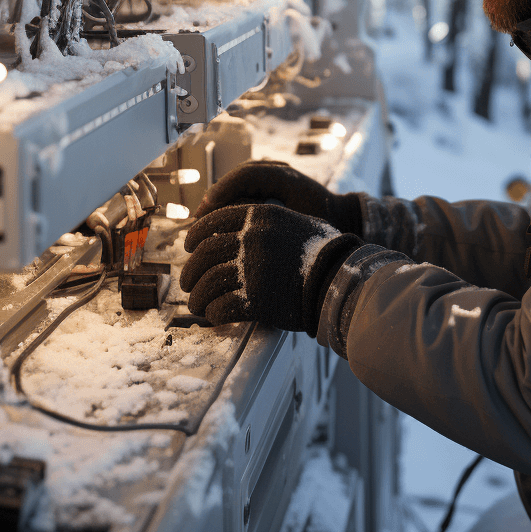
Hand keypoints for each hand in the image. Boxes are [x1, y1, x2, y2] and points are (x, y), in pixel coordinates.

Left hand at [179, 203, 361, 329]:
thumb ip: (268, 223)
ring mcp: (253, 268)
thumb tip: (240, 230)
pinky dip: (213, 314)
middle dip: (191, 272)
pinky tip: (215, 316)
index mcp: (260, 215)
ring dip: (197, 297)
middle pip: (204, 254)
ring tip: (198, 305)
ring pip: (206, 283)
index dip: (195, 236)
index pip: (212, 222)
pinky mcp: (255, 298)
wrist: (341, 278)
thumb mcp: (296, 222)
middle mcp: (252, 238)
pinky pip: (220, 307)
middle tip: (190, 283)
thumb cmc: (324, 251)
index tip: (189, 247)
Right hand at [192, 160, 362, 236]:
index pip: (244, 176)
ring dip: (222, 198)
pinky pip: (246, 186)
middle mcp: (277, 169)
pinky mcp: (272, 182)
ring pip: (239, 181)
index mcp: (283, 175)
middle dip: (216, 197)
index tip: (203, 213)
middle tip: (197, 220)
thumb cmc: (324, 223)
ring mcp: (275, 173)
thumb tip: (235, 220)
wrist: (342, 216)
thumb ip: (268, 219)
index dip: (220, 192)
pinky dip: (232, 199)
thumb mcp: (297, 224)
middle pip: (237, 177)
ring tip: (204, 220)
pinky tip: (221, 217)